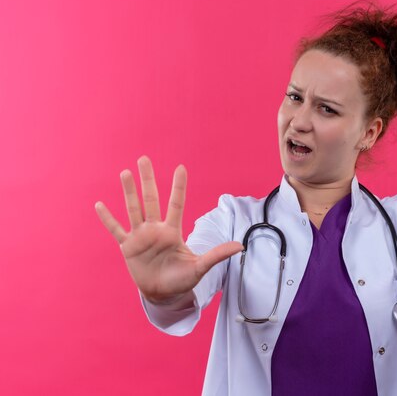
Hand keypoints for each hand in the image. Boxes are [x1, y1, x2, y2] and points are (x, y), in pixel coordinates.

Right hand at [95, 156, 242, 302]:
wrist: (163, 295)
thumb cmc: (182, 279)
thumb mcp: (200, 267)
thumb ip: (217, 255)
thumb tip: (239, 247)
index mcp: (172, 231)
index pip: (176, 204)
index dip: (178, 187)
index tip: (181, 168)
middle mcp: (155, 229)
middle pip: (151, 199)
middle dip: (147, 180)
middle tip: (144, 159)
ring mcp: (140, 237)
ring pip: (133, 209)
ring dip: (129, 192)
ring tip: (125, 173)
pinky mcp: (128, 247)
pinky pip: (116, 230)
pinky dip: (108, 219)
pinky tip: (99, 205)